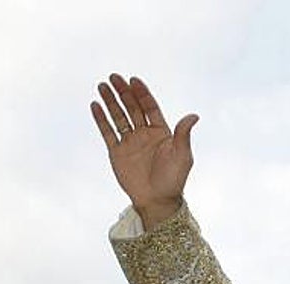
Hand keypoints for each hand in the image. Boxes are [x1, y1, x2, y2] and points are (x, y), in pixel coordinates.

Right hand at [91, 74, 198, 228]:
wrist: (157, 201)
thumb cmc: (173, 179)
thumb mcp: (182, 155)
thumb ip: (183, 134)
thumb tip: (194, 116)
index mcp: (161, 133)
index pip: (150, 107)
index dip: (142, 93)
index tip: (134, 80)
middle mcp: (145, 135)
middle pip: (132, 108)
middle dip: (124, 92)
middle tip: (114, 77)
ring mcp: (130, 143)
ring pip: (118, 117)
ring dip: (111, 101)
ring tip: (102, 86)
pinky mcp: (117, 153)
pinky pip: (108, 132)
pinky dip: (101, 119)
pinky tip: (95, 105)